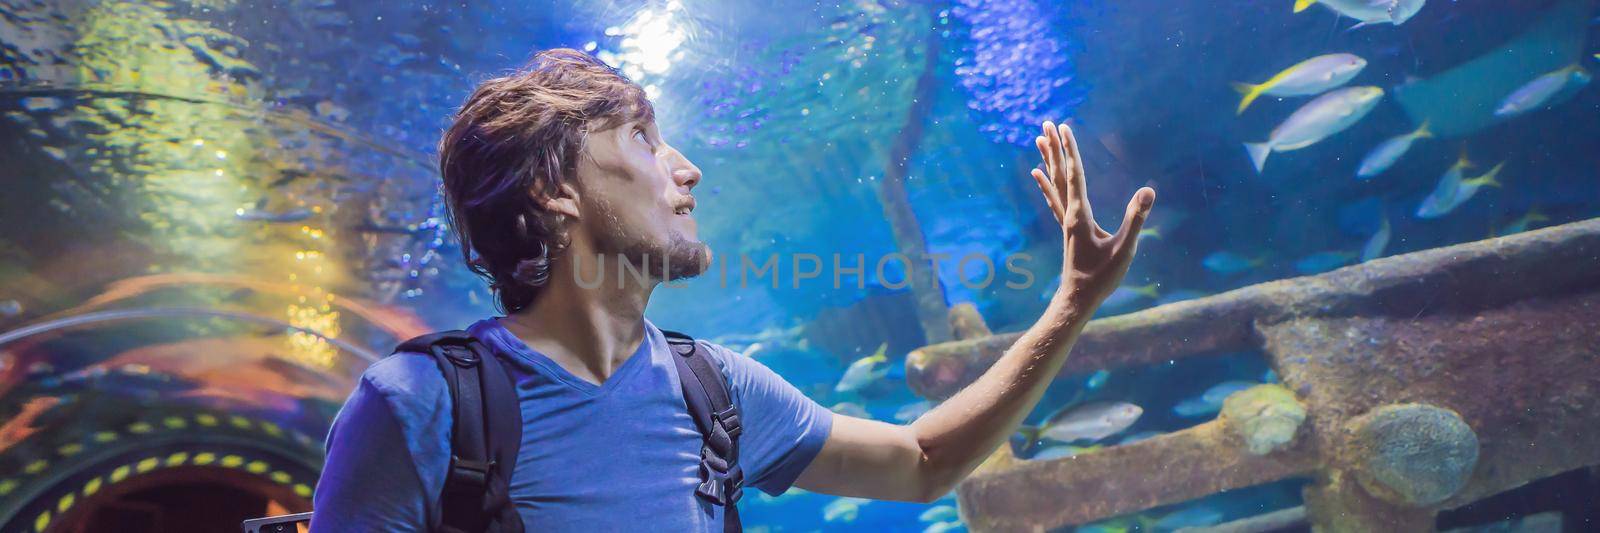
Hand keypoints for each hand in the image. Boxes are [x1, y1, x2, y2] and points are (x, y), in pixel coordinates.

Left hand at [1030, 121, 1154, 308]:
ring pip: (1054, 183)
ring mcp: (1065, 221)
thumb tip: (1148, 192)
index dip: (1071, 150)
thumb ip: (1136, 220)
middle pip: (1060, 174)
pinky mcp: (1067, 229)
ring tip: (1038, 140)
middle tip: (1046, 123)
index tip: (1064, 128)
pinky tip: (1038, 175)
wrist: (1077, 300)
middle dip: (1054, 148)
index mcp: (1080, 215)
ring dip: (1048, 160)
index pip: (1075, 175)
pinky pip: (1053, 199)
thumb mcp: (1124, 250)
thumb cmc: (1101, 278)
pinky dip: (1046, 183)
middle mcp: (1068, 214)